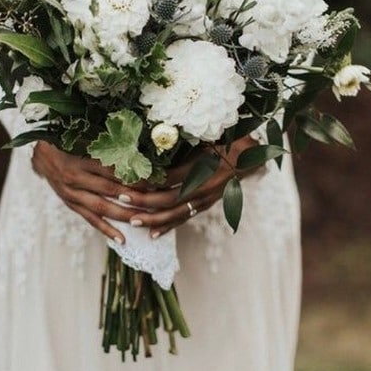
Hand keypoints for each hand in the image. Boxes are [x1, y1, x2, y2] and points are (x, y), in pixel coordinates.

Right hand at [32, 141, 151, 243]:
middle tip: (156, 202)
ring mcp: (71, 193)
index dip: (134, 175)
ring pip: (102, 207)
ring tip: (144, 221)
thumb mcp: (84, 137)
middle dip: (134, 197)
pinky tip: (122, 239)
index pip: (113, 169)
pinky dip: (106, 229)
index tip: (155, 179)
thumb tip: (136, 147)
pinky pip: (90, 219)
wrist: (40, 152)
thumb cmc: (66, 140)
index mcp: (80, 158)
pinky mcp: (70, 204)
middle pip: (110, 190)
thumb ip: (107, 143)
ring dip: (124, 215)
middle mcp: (75, 177)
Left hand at [122, 135, 258, 238]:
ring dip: (152, 219)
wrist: (249, 155)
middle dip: (143, 201)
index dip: (148, 180)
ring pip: (175, 215)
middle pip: (168, 199)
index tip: (128, 177)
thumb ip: (184, 140)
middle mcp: (203, 188)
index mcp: (202, 168)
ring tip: (132, 221)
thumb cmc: (225, 139)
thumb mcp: (206, 135)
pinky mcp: (205, 205)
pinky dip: (168, 227)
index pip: (169, 178)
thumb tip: (156, 138)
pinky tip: (152, 234)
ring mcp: (205, 200)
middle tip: (121, 197)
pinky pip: (184, 219)